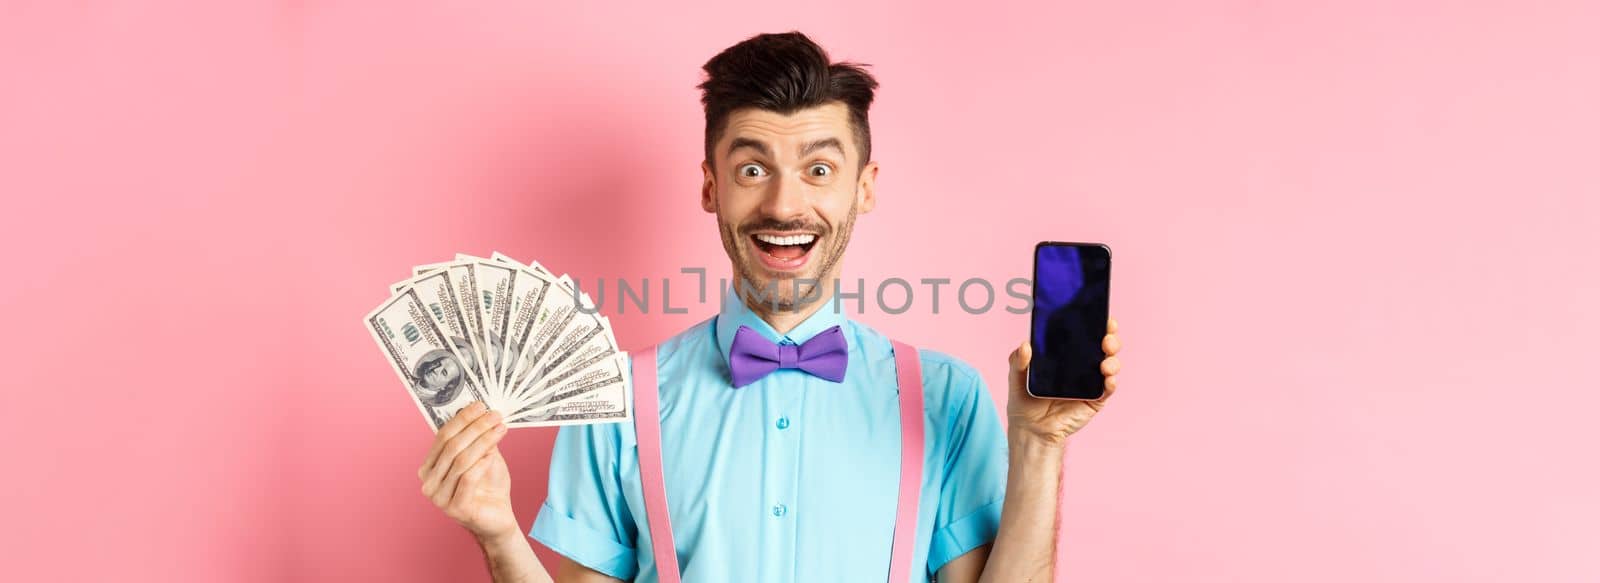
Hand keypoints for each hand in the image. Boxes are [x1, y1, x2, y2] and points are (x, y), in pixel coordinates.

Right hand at [418, 401, 516, 540]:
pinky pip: (467, 479)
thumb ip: (479, 438)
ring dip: (483, 442)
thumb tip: (482, 412)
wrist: (498, 517)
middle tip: (495, 415)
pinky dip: (481, 464)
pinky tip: (492, 455)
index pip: (443, 436)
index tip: (481, 405)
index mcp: (429, 466)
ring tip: (500, 429)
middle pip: (452, 446)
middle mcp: (429, 482)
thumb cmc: (488, 485)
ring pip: (461, 461)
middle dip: (475, 427)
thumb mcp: (484, 455)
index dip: (462, 419)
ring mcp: (439, 498)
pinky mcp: (455, 509)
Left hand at [1007, 317, 1120, 445]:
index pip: (1087, 334)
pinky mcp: (1095, 400)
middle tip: (1106, 339)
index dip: (1098, 324)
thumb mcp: (1016, 377)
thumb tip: (1025, 344)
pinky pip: (1107, 389)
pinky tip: (1108, 379)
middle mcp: (1083, 365)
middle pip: (1105, 347)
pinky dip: (1111, 383)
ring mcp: (1091, 382)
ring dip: (1113, 361)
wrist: (1030, 429)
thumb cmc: (1024, 400)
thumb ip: (1017, 361)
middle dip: (1111, 339)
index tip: (1103, 317)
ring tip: (1105, 364)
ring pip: (1111, 365)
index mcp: (1067, 354)